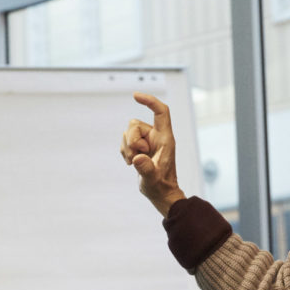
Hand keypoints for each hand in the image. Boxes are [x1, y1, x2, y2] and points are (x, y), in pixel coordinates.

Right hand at [120, 92, 185, 215]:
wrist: (160, 194)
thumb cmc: (161, 186)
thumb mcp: (152, 179)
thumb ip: (146, 169)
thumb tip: (137, 159)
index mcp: (165, 139)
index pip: (161, 112)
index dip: (150, 101)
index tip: (136, 96)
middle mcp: (156, 137)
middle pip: (135, 124)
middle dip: (131, 140)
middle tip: (137, 156)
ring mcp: (147, 141)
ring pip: (128, 132)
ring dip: (127, 148)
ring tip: (135, 162)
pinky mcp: (139, 147)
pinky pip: (125, 141)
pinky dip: (125, 151)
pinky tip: (131, 163)